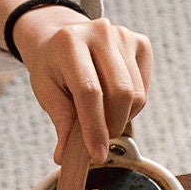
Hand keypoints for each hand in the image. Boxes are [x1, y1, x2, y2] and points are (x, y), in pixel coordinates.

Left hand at [17, 7, 152, 163]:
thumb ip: (60, 121)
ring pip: (136, 95)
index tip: (97, 155)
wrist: (62, 36)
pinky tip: (114, 101)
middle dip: (113, 125)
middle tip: (99, 140)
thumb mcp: (46, 91)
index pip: (90, 91)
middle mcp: (100, 33)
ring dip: (122, 117)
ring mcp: (124, 35)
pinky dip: (132, 106)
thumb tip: (66, 157)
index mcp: (69, 42)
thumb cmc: (52, 67)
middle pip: (121, 93)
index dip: (95, 128)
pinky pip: (144, 88)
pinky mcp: (140, 43)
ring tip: (103, 116)